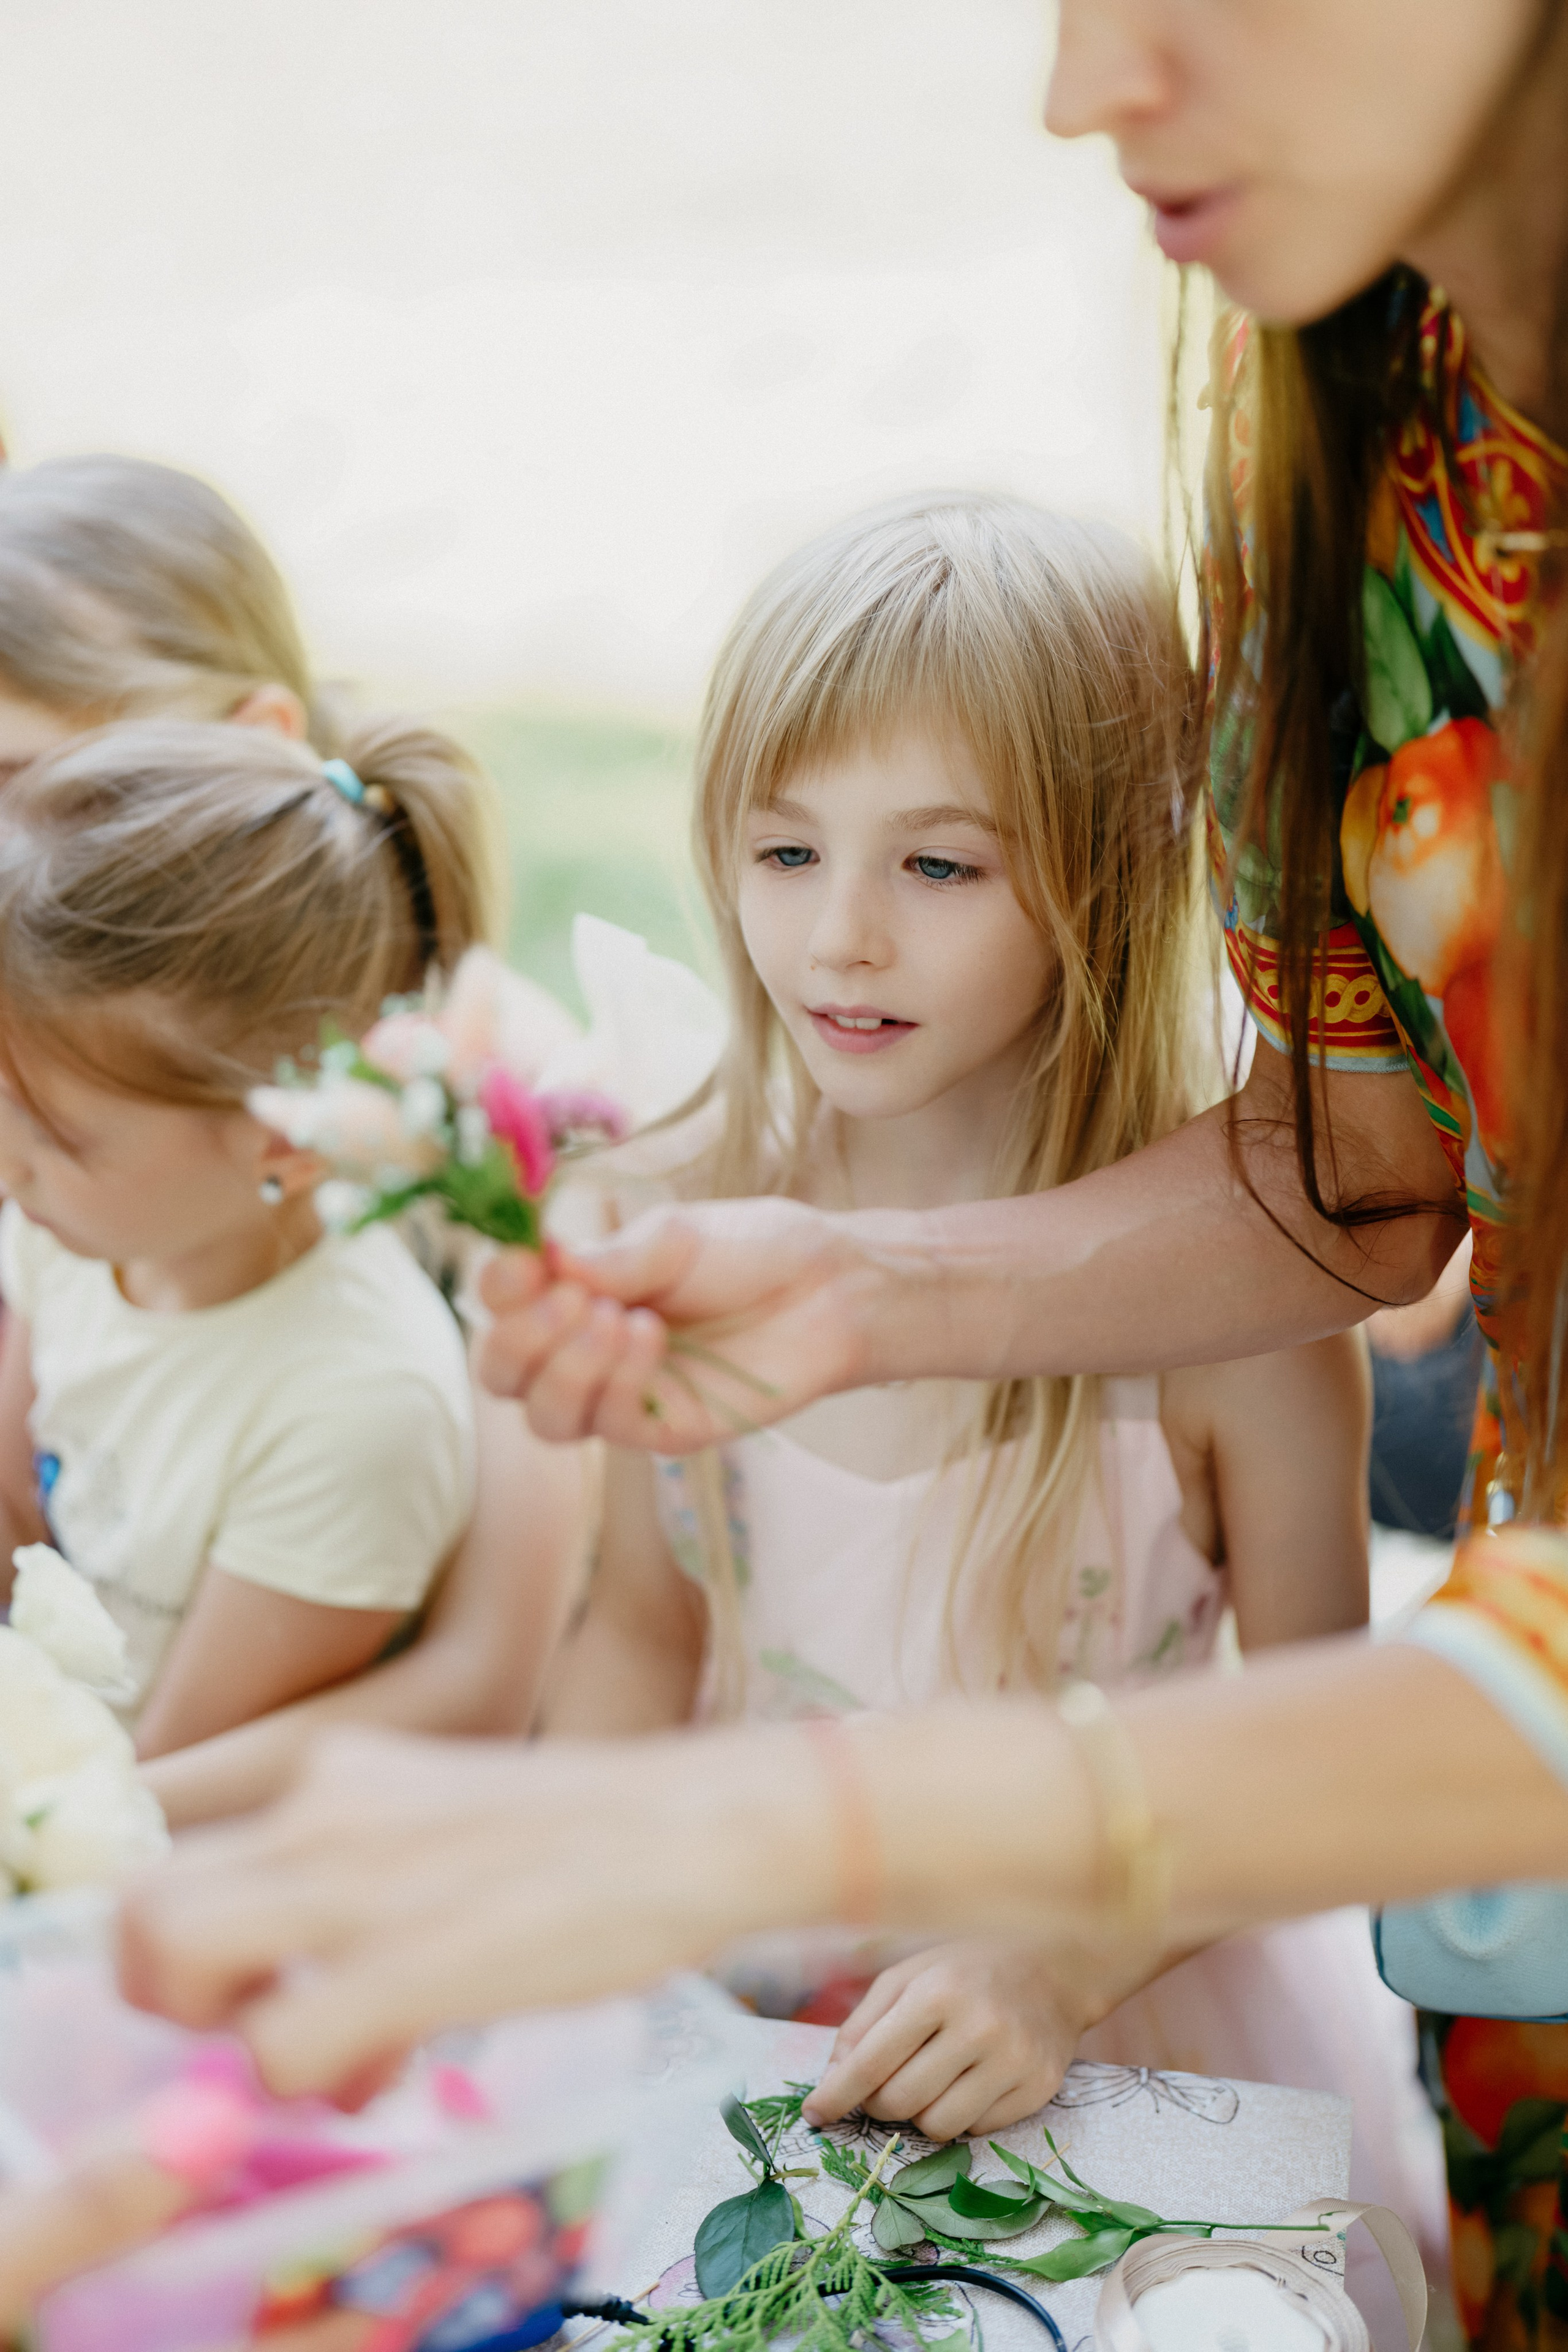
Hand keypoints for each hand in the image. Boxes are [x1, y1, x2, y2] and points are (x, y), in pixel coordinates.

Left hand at [117, 1723, 821, 2099]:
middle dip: (172, 1995)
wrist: (694, 1826)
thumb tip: (292, 1998)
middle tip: (255, 2026)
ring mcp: (353, 1879)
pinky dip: (311, 2080)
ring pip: (175, 1962)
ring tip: (326, 2055)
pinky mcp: (402, 1957)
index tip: (248, 1985)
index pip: (179, 1857)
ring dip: (226, 2037)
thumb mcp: (444, 1827)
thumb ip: (356, 1884)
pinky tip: (393, 2062)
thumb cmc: (587, 1837)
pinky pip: (274, 2048)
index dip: (186, 1945)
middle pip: (142, 1911)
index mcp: (334, 1776)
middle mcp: (318, 1811)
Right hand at [477, 1198, 904, 1447]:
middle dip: (519, 1339)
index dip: (499, 1288)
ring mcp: (621, 1396)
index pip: (502, 1304)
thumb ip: (612, 1257)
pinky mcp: (662, 1430)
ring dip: (565, 1368)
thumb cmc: (750, 1252)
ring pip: (546, 1417)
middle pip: (504, 1375)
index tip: (524, 1263)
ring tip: (616, 1319)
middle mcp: (584, 1350)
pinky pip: (610, 1425)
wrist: (828, 1287)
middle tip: (570, 1300)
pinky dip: (617, 1381)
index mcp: (575, 1291)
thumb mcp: (675, 1236)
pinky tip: (650, 1337)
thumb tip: (546, 1260)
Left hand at [801, 1940, 1093, 2140]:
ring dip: (919, 2114)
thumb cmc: (965, 1970)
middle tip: (882, 2086)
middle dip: (878, 2103)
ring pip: (937, 2126)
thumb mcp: (907, 1977)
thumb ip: (862, 2026)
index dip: (836, 2094)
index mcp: (936, 1992)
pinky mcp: (1038, 2089)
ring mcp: (1013, 2062)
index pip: (871, 2062)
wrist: (1053, 1968)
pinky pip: (977, 2131)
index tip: (814, 2115)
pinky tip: (968, 2082)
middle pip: (900, 2101)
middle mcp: (978, 2027)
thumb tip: (831, 2084)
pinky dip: (960, 2116)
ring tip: (929, 2080)